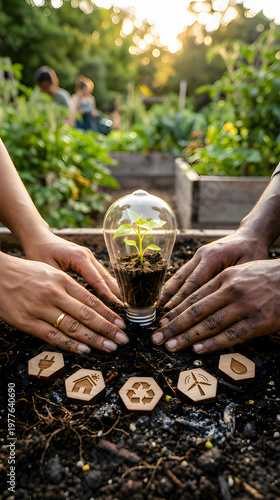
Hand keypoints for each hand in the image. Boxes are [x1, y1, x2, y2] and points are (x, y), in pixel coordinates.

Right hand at [0, 252, 127, 353]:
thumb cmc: (26, 273)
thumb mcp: (51, 272)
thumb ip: (70, 287)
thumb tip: (92, 304)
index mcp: (62, 281)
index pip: (91, 300)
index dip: (109, 314)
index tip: (121, 324)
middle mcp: (54, 294)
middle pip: (87, 315)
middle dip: (108, 329)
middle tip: (122, 340)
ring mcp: (40, 309)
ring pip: (73, 327)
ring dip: (94, 339)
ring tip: (109, 347)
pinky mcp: (27, 322)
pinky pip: (53, 336)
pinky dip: (71, 344)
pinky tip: (84, 350)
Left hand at [23, 232, 121, 304]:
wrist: (38, 237)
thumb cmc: (39, 252)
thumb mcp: (48, 269)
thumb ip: (63, 284)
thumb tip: (77, 300)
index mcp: (79, 257)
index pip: (97, 279)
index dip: (107, 293)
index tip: (117, 305)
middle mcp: (87, 255)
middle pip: (106, 276)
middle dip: (116, 292)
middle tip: (126, 307)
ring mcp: (89, 256)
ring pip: (105, 275)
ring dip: (114, 289)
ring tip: (123, 305)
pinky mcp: (87, 260)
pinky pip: (100, 274)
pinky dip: (107, 285)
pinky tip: (112, 296)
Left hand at [152, 259, 279, 353]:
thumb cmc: (266, 276)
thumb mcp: (241, 271)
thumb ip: (220, 284)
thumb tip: (196, 299)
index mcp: (225, 277)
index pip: (194, 296)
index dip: (175, 310)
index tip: (161, 321)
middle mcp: (231, 291)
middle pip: (196, 311)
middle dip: (174, 326)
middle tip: (157, 338)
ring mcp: (244, 307)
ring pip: (210, 324)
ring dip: (188, 337)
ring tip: (172, 347)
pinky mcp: (257, 323)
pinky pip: (231, 336)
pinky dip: (213, 344)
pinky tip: (198, 350)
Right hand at [158, 230, 268, 308]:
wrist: (251, 235)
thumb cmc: (253, 252)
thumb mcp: (248, 267)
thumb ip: (231, 282)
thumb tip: (217, 302)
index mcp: (213, 257)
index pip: (194, 282)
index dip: (181, 299)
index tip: (170, 312)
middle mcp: (202, 255)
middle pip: (182, 279)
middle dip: (170, 298)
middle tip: (160, 314)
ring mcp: (198, 255)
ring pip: (179, 275)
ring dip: (168, 292)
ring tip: (158, 307)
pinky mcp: (198, 258)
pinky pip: (184, 273)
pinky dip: (175, 286)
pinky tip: (167, 297)